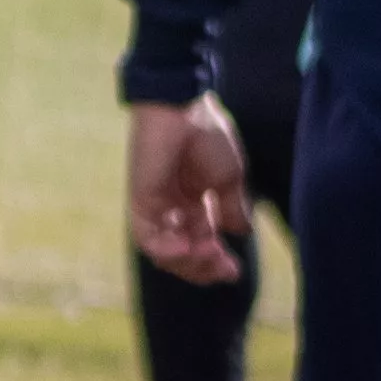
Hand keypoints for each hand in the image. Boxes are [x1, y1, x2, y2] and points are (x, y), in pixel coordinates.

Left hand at [127, 97, 250, 283]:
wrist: (184, 109)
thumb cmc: (209, 136)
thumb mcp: (229, 178)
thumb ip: (231, 208)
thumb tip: (240, 233)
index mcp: (195, 201)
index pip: (202, 243)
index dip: (217, 263)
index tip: (236, 271)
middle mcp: (174, 208)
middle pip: (184, 254)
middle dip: (205, 268)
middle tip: (226, 268)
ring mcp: (155, 206)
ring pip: (165, 252)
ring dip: (189, 262)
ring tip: (208, 255)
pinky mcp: (140, 200)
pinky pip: (147, 238)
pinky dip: (167, 250)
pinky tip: (187, 246)